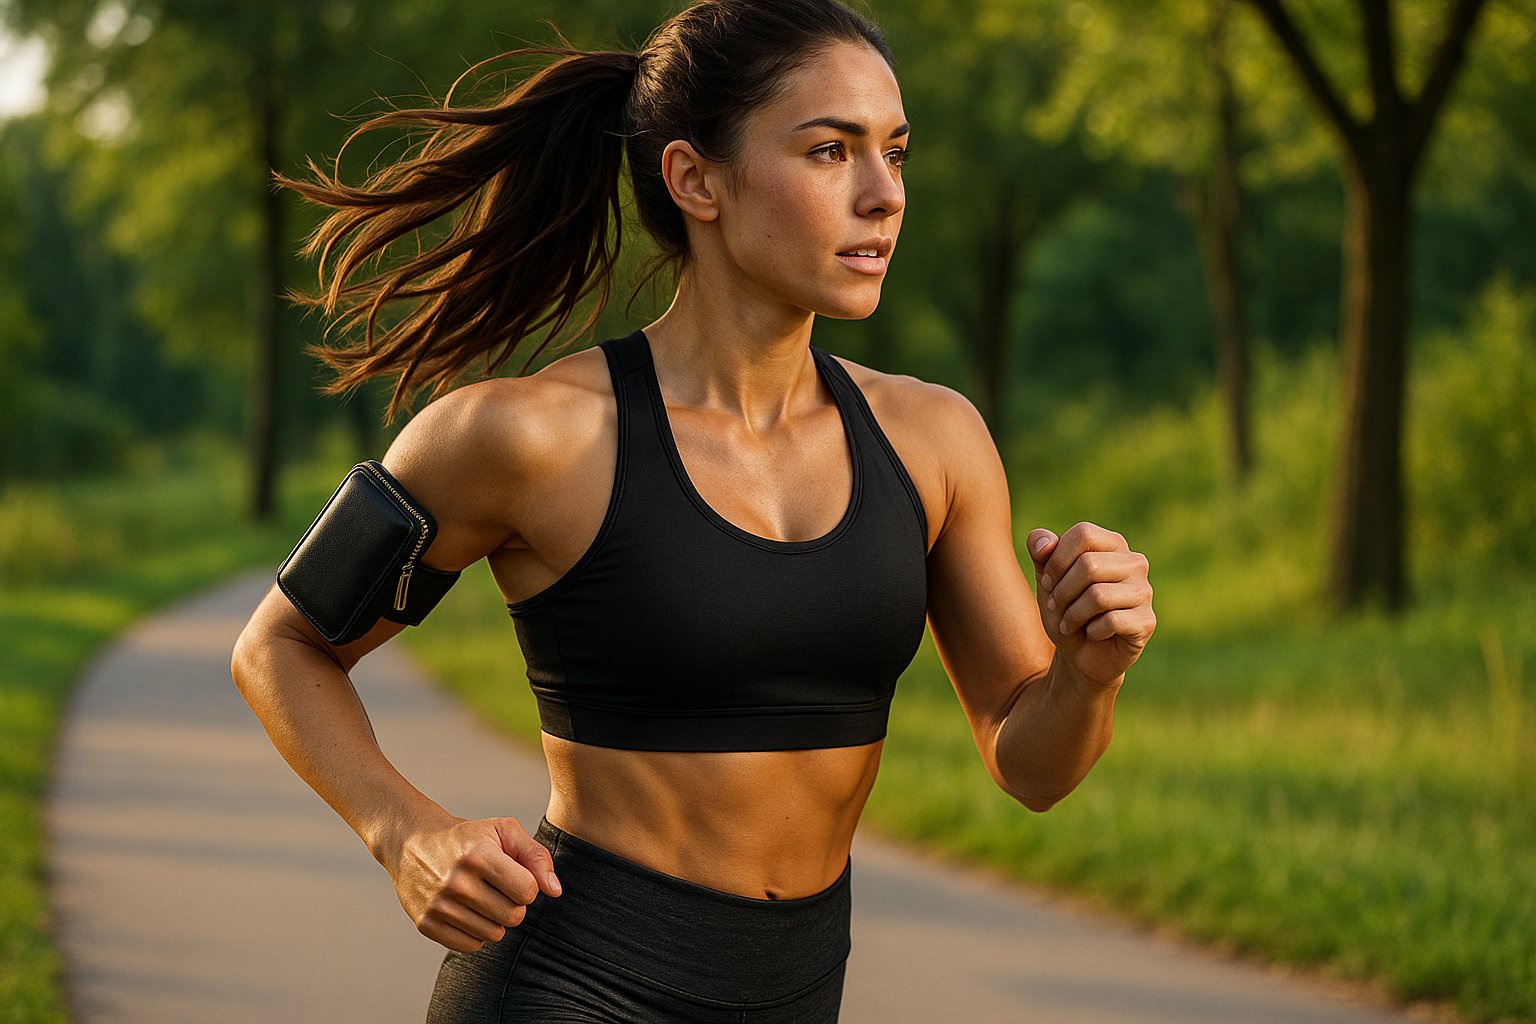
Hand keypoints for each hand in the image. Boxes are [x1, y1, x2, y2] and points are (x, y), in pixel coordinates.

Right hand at [382, 812, 561, 952]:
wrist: (412, 842)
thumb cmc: (467, 837)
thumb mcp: (503, 831)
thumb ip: (536, 856)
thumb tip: (555, 891)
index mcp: (479, 855)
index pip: (528, 892)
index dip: (528, 885)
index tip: (516, 876)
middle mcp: (457, 882)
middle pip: (513, 916)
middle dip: (514, 904)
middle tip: (499, 889)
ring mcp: (439, 905)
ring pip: (493, 934)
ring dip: (495, 919)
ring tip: (482, 898)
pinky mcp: (426, 924)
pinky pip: (471, 946)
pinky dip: (476, 933)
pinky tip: (468, 912)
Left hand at [1027, 522, 1154, 685]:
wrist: (1081, 654)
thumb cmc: (1066, 610)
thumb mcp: (1046, 580)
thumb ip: (1040, 553)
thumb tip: (1042, 541)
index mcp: (1112, 545)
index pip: (1083, 533)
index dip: (1057, 559)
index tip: (1046, 582)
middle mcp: (1134, 563)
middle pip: (1089, 565)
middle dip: (1062, 591)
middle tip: (1056, 607)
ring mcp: (1144, 592)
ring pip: (1098, 595)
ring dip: (1072, 615)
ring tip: (1069, 623)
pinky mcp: (1146, 621)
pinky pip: (1111, 621)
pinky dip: (1091, 631)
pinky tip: (1092, 634)